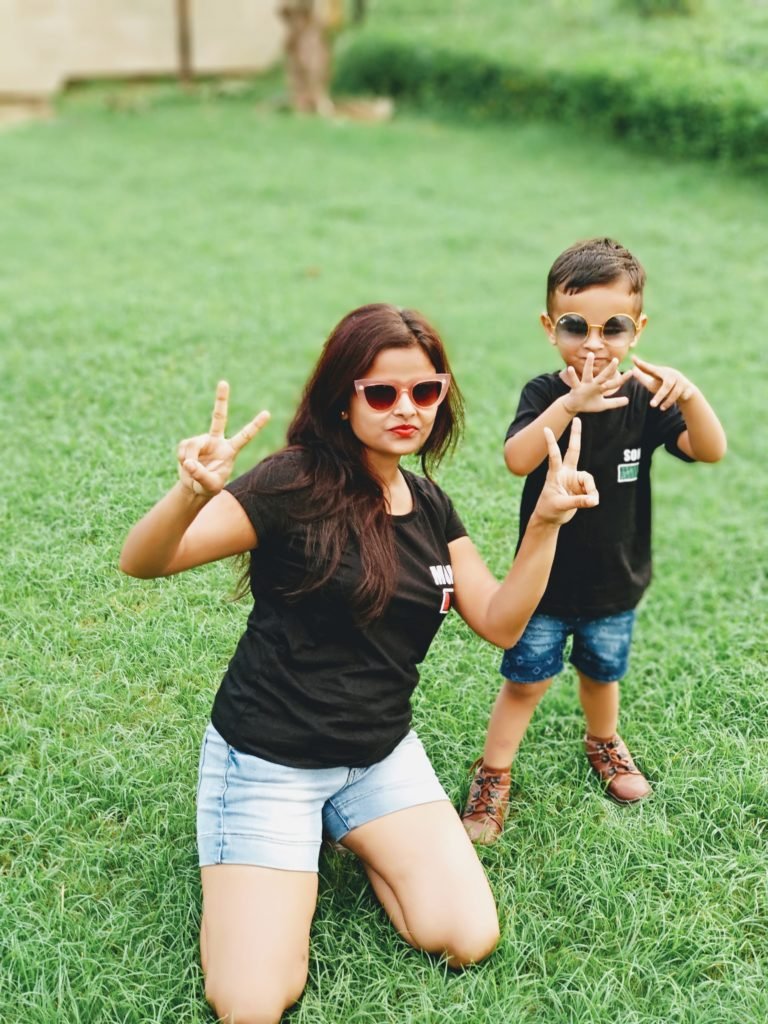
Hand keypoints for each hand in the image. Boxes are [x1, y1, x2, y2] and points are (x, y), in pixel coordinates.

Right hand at [177, 381, 269, 496]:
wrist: (195, 486)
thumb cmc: (209, 486)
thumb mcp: (210, 486)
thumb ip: (201, 475)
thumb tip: (188, 462)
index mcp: (230, 450)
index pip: (245, 436)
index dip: (256, 425)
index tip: (268, 413)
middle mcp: (217, 441)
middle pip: (219, 418)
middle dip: (220, 400)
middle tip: (223, 382)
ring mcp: (203, 440)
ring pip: (193, 444)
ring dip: (189, 459)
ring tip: (191, 469)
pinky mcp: (189, 443)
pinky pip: (183, 448)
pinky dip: (182, 458)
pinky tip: (185, 464)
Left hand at [533, 417, 598, 525]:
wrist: (550, 518)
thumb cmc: (549, 509)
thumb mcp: (562, 506)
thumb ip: (578, 502)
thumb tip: (594, 500)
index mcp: (555, 474)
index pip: (553, 456)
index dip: (550, 443)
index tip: (545, 429)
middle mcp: (566, 473)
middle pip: (574, 451)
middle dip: (576, 435)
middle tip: (577, 419)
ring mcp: (574, 479)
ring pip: (589, 479)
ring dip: (591, 490)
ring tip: (591, 501)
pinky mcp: (581, 487)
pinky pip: (592, 490)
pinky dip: (592, 497)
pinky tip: (590, 502)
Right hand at [562, 354, 632, 414]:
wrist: (574, 406)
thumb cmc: (589, 404)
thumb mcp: (603, 405)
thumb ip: (615, 402)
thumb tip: (627, 400)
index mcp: (601, 388)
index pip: (614, 383)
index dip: (622, 379)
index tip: (631, 372)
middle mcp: (594, 384)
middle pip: (603, 376)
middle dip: (609, 369)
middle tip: (616, 359)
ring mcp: (585, 385)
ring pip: (587, 374)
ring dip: (589, 365)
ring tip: (590, 355)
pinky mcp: (577, 388)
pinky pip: (575, 381)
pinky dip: (572, 375)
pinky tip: (570, 368)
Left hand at [631, 356, 695, 409]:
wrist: (685, 391)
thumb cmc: (665, 385)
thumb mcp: (654, 382)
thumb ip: (643, 376)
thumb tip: (632, 369)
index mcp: (662, 373)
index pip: (651, 369)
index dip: (643, 365)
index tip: (634, 360)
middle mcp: (672, 376)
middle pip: (666, 385)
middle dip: (659, 395)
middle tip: (652, 405)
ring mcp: (681, 382)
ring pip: (676, 392)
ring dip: (668, 401)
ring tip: (660, 408)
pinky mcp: (689, 389)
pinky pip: (687, 394)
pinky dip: (685, 396)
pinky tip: (683, 399)